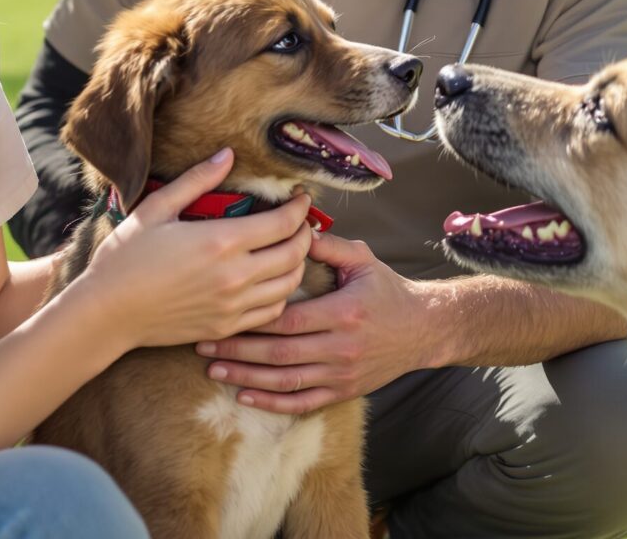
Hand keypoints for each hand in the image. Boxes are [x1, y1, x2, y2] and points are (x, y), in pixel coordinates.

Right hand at [68, 149, 315, 350]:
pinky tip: (271, 281)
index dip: (300, 208)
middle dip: (306, 233)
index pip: (284, 224)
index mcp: (220, 241)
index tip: (301, 198)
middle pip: (295, 253)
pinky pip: (272, 312)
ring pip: (290, 285)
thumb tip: (227, 154)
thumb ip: (197, 180)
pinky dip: (282, 294)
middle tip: (301, 222)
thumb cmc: (126, 258)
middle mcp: (235, 276)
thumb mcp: (157, 209)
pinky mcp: (226, 327)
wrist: (107, 313)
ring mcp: (232, 306)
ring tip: (290, 249)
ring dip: (297, 264)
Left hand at [195, 232, 439, 413]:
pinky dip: (271, 402)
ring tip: (213, 368)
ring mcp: (341, 373)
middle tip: (202, 341)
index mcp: (343, 312)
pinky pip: (302, 402)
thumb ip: (327, 245)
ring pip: (285, 381)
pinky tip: (245, 396)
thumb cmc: (387, 290)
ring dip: (246, 377)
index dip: (254, 317)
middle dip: (238, 348)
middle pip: (279, 352)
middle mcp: (341, 347)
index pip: (289, 318)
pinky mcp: (342, 391)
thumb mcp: (363, 260)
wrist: (424, 330)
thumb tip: (293, 225)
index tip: (222, 309)